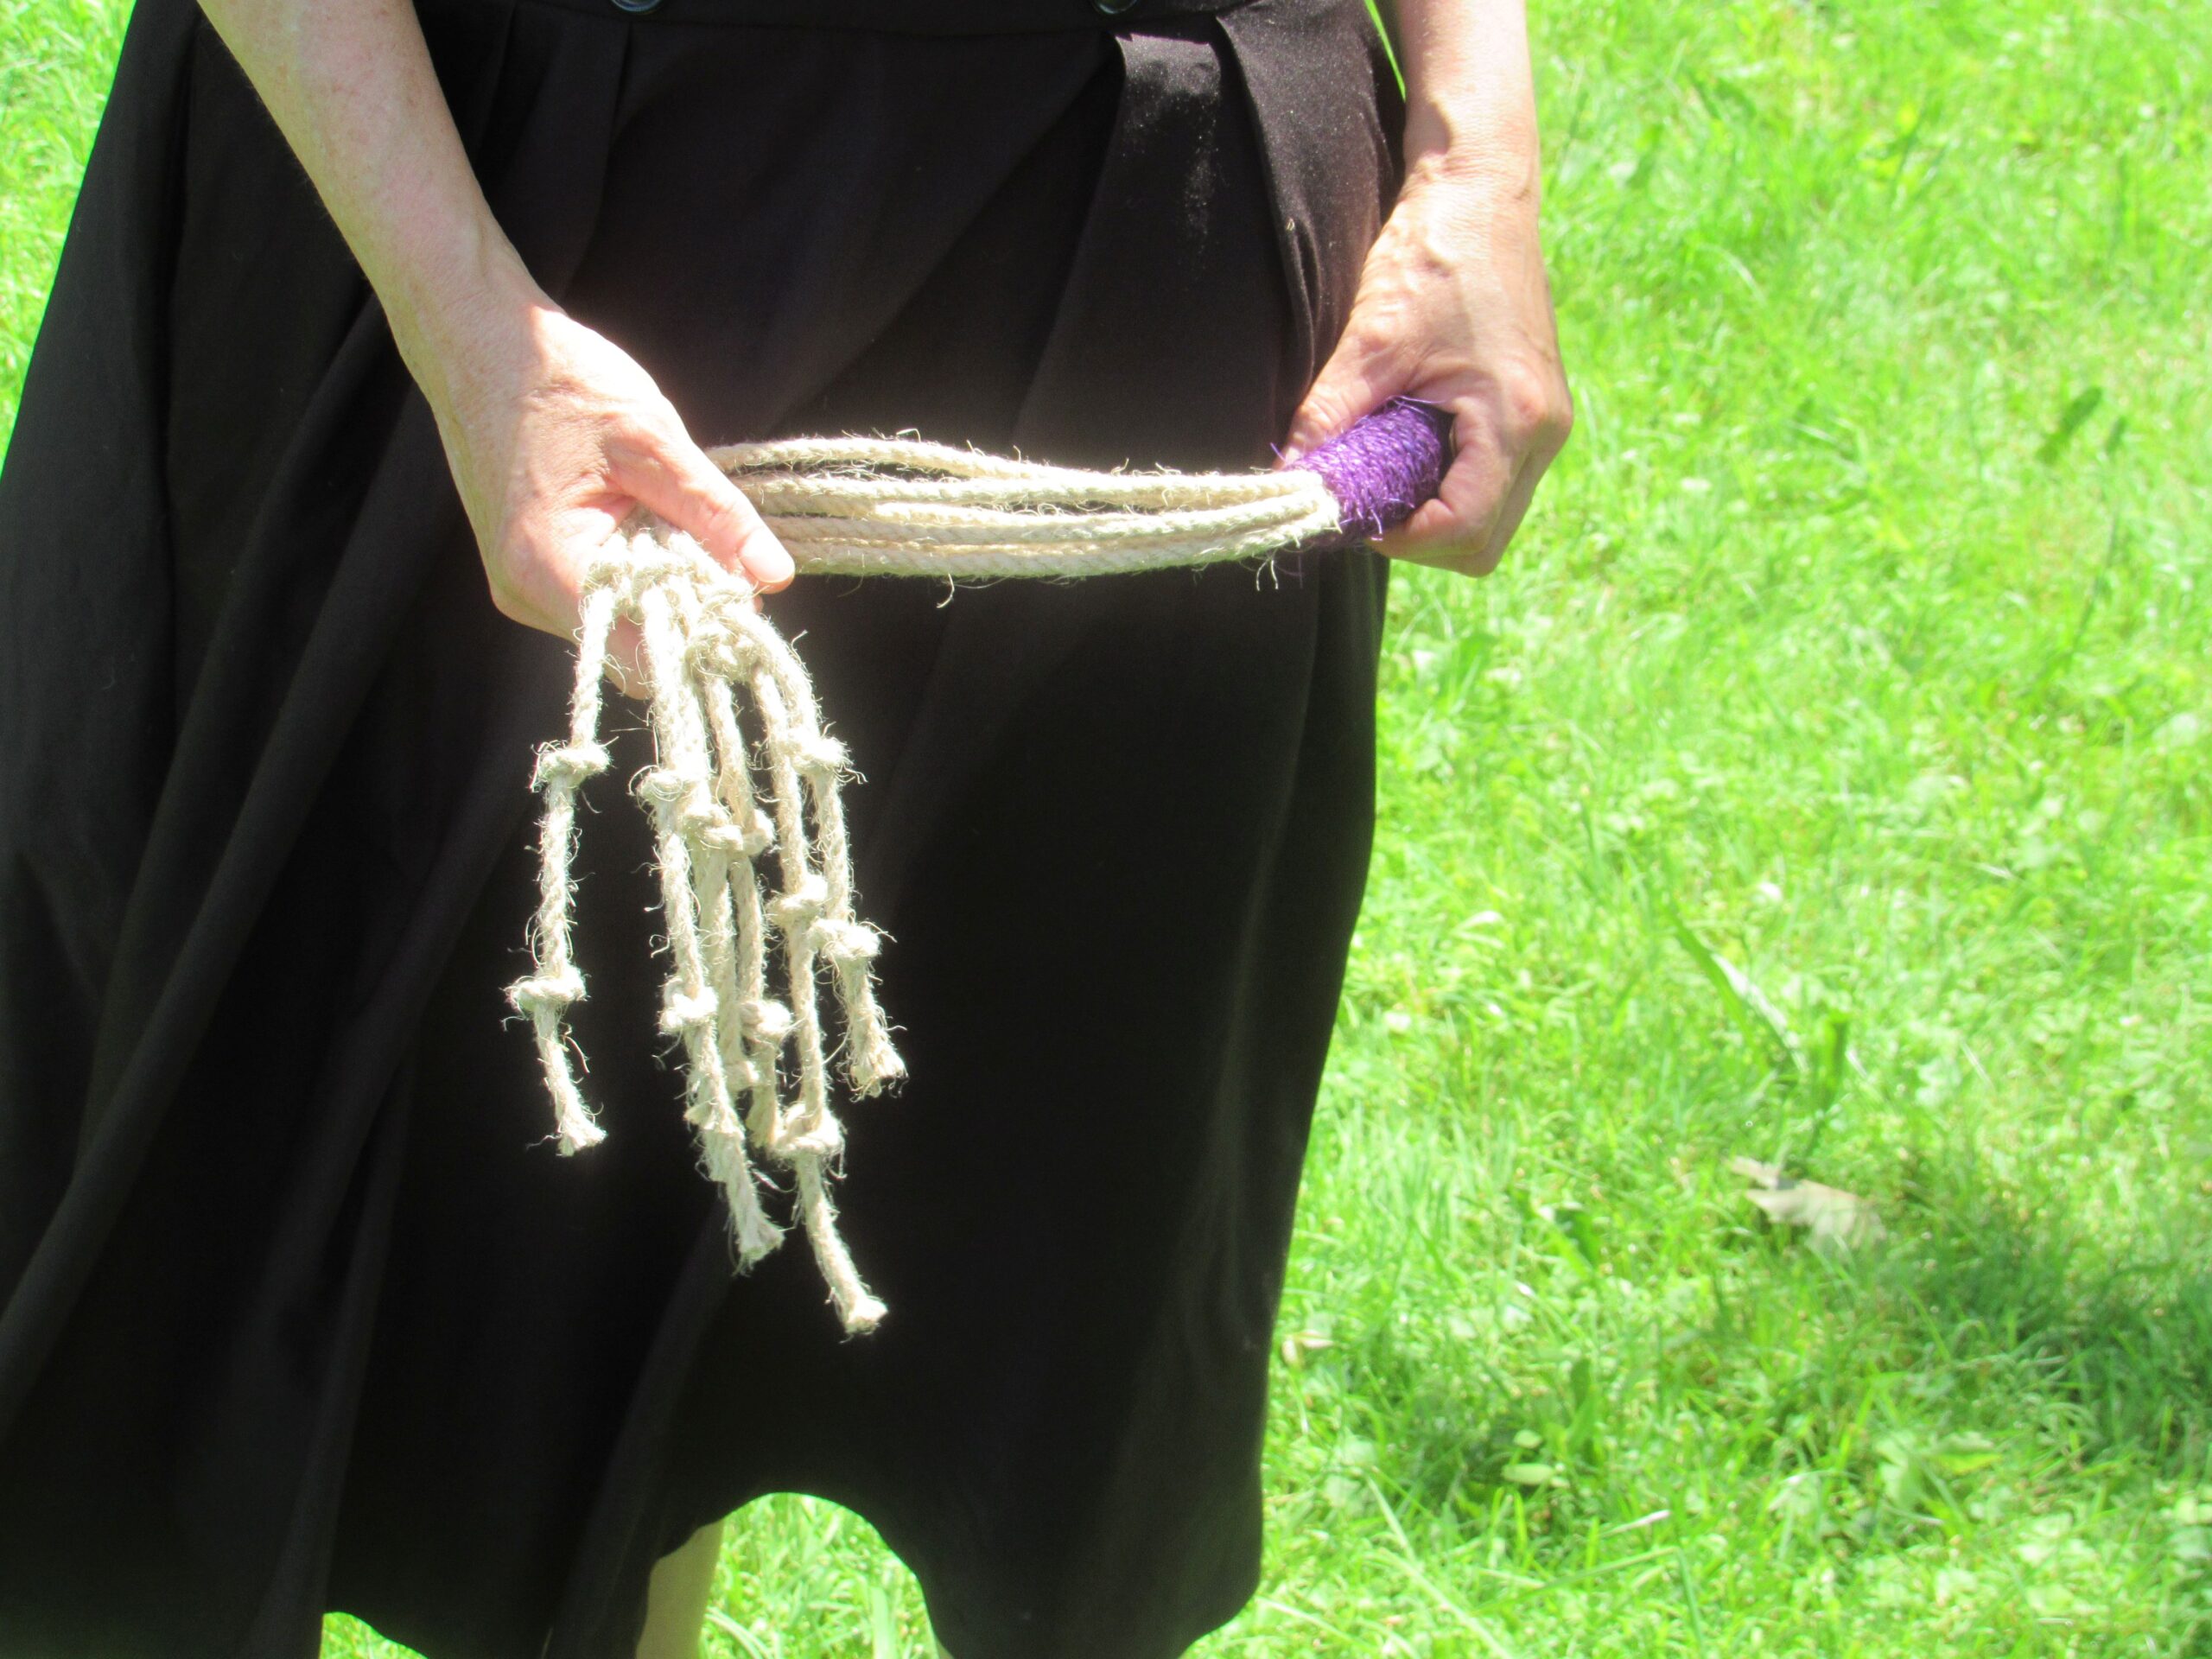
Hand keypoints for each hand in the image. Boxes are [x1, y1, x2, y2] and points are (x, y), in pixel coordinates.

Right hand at [416, 290, 793, 683]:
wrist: (484, 342)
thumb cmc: (562, 381)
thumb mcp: (653, 441)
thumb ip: (716, 514)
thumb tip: (775, 575)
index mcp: (548, 567)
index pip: (640, 656)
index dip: (699, 639)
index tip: (745, 604)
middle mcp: (524, 593)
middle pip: (632, 646)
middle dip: (687, 610)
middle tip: (723, 554)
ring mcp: (520, 584)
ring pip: (619, 621)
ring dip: (663, 586)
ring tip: (674, 522)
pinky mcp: (527, 568)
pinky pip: (601, 594)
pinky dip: (637, 570)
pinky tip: (645, 522)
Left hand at [1284, 153, 1571, 574]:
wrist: (1481, 188)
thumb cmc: (1436, 250)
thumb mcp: (1373, 337)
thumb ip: (1330, 414)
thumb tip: (1290, 473)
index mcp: (1514, 418)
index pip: (1463, 528)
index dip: (1402, 539)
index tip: (1354, 513)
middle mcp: (1544, 431)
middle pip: (1483, 541)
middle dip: (1421, 537)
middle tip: (1368, 499)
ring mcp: (1545, 423)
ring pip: (1492, 517)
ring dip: (1436, 511)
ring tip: (1388, 468)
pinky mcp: (1535, 411)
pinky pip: (1496, 480)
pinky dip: (1452, 482)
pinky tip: (1412, 444)